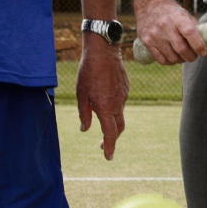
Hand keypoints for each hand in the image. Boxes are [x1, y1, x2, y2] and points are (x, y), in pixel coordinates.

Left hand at [75, 38, 127, 160]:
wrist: (103, 50)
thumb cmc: (88, 71)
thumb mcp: (81, 94)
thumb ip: (84, 114)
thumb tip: (85, 129)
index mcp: (105, 107)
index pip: (110, 133)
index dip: (109, 147)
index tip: (108, 157)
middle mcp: (118, 104)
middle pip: (118, 128)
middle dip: (111, 138)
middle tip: (101, 144)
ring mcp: (124, 95)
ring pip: (119, 113)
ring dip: (111, 119)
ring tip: (97, 111)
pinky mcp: (126, 88)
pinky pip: (120, 101)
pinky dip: (113, 105)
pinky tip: (104, 94)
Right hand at [133, 0, 206, 65]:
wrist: (149, 5)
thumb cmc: (171, 12)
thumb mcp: (184, 15)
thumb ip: (195, 30)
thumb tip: (206, 47)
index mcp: (177, 18)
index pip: (190, 33)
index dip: (199, 45)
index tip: (205, 52)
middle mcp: (165, 26)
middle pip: (182, 49)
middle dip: (192, 56)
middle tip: (194, 55)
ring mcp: (154, 35)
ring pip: (172, 58)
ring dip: (181, 60)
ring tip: (183, 55)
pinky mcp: (147, 42)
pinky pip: (162, 60)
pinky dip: (170, 62)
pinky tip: (173, 56)